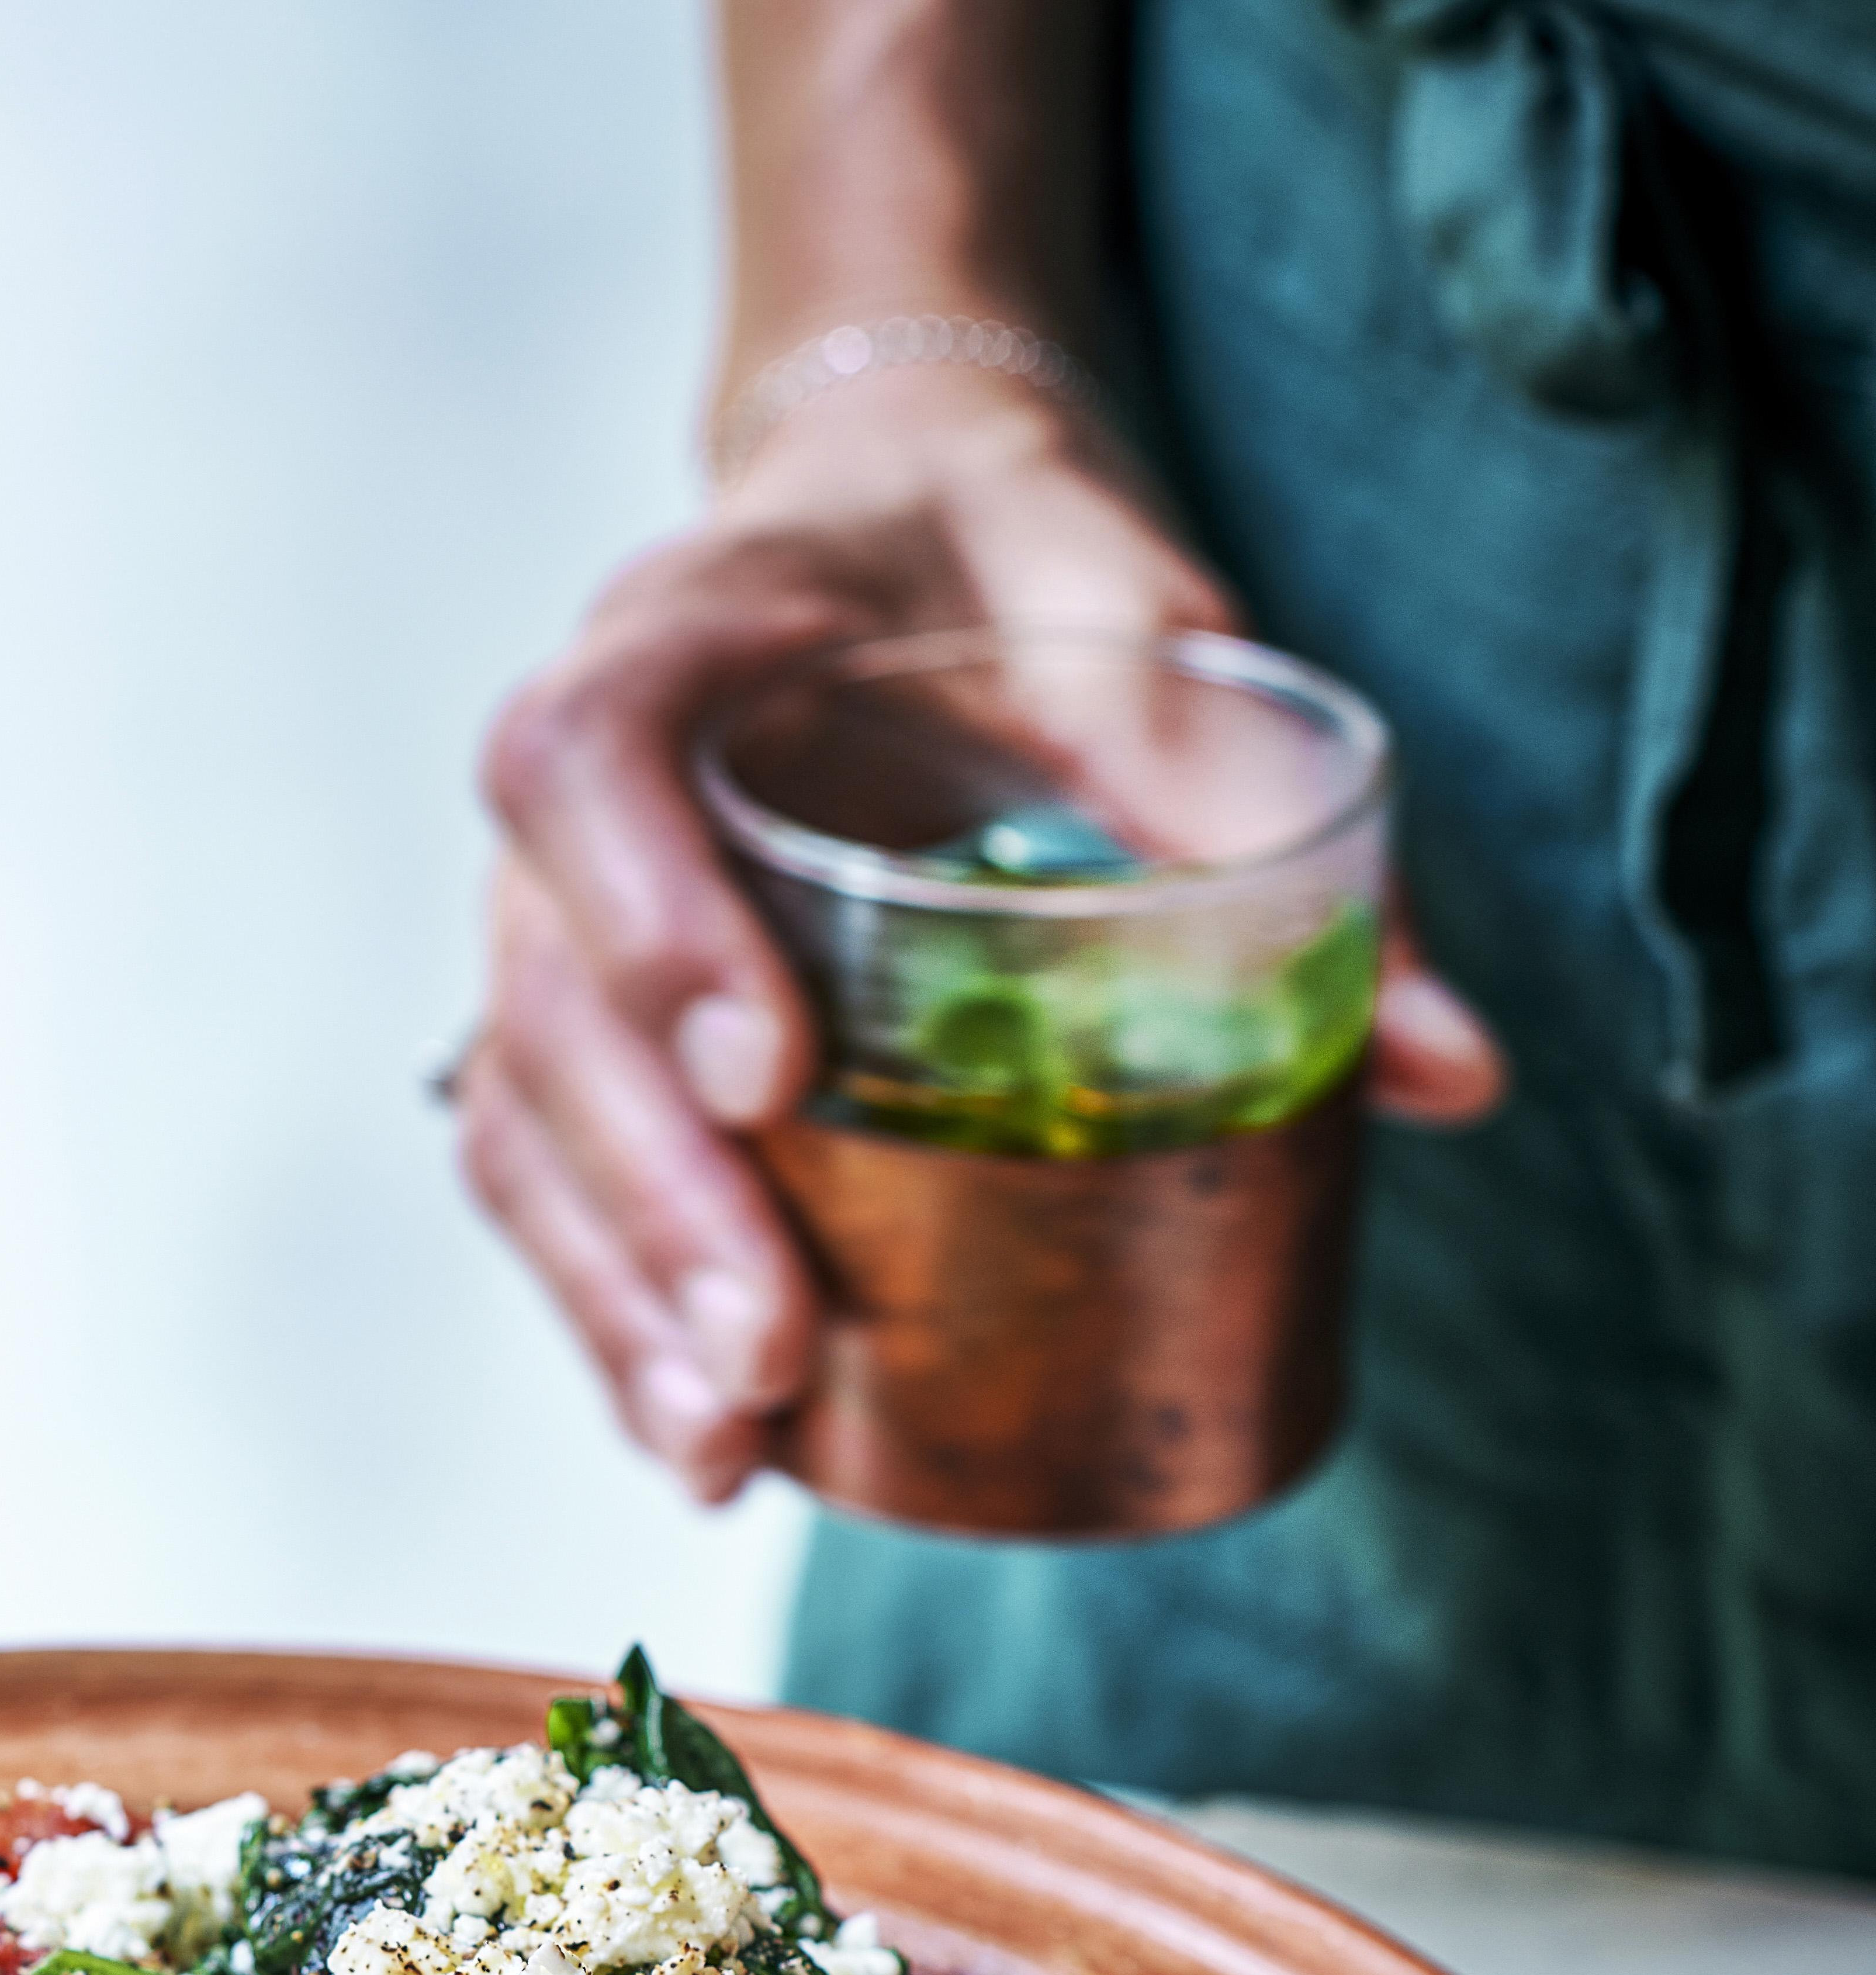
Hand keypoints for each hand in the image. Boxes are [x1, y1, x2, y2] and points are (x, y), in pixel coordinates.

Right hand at [455, 374, 1505, 1500]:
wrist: (890, 532)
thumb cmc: (1001, 569)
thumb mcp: (1136, 619)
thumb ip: (1258, 805)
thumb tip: (1453, 1070)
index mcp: (684, 633)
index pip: (586, 760)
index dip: (649, 918)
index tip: (770, 1075)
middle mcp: (578, 793)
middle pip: (542, 1002)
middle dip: (657, 1197)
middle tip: (774, 1345)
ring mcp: (554, 923)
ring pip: (521, 1121)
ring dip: (615, 1297)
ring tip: (724, 1442)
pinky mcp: (584, 1037)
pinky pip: (546, 1185)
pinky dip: (610, 1319)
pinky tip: (697, 1440)